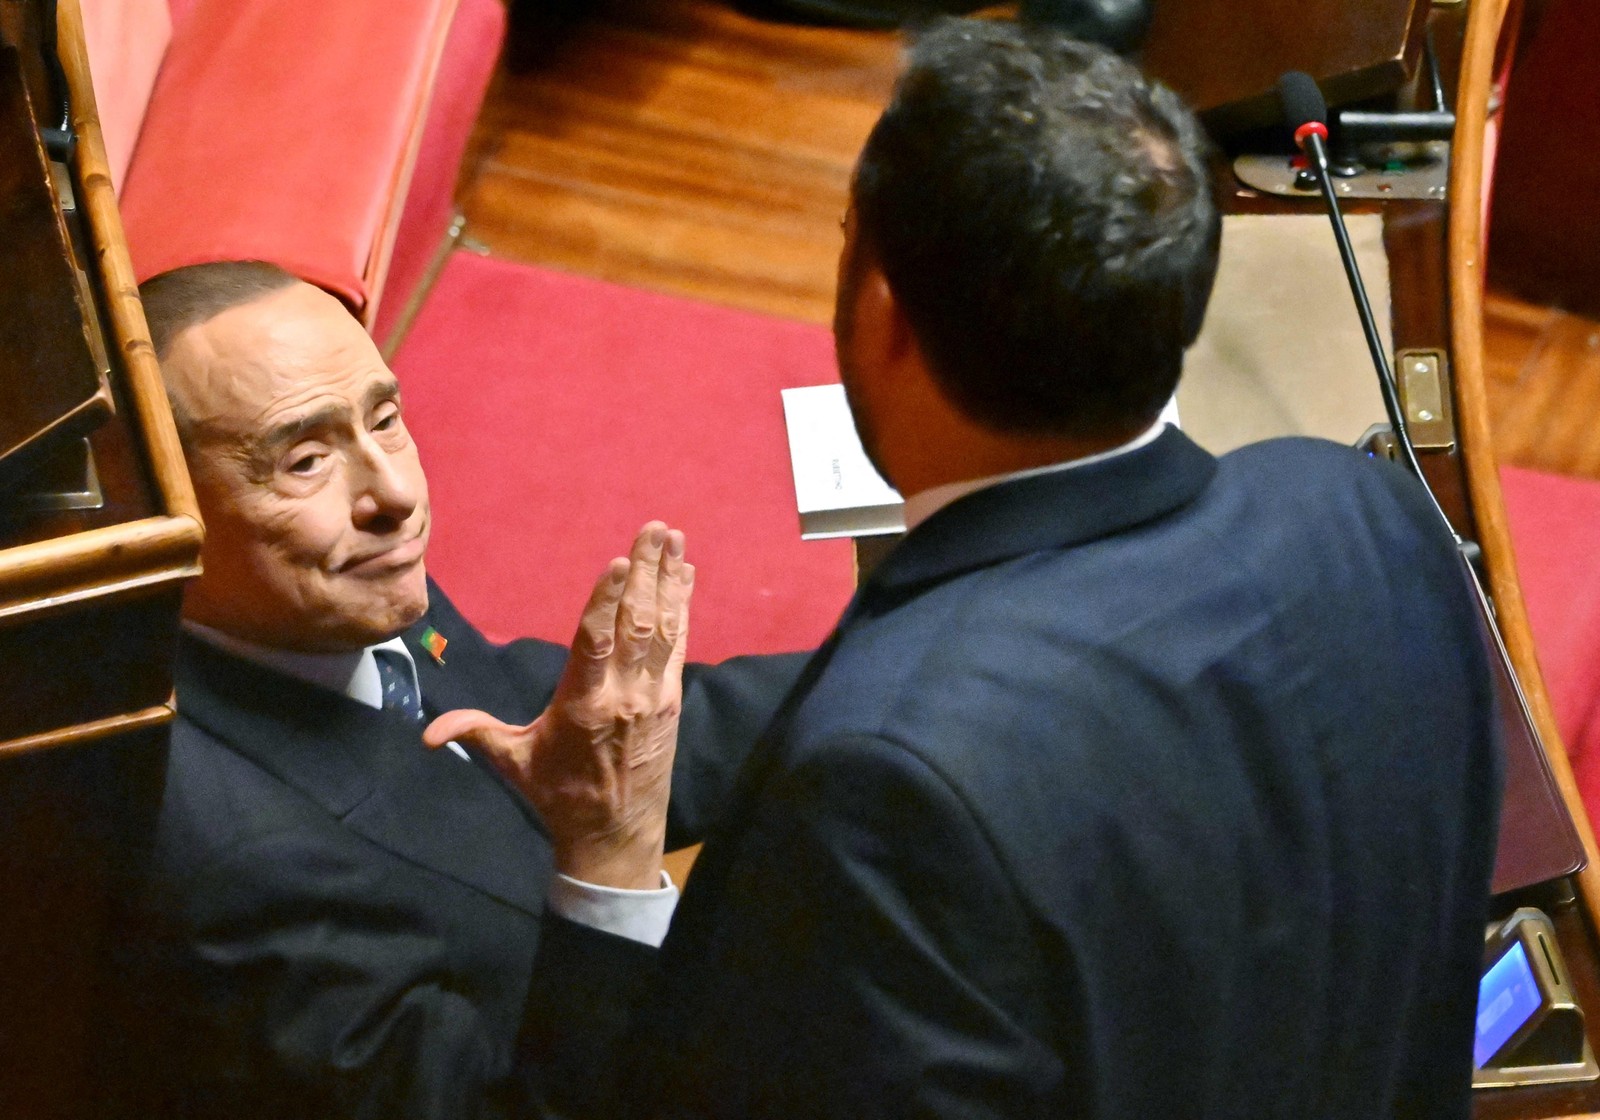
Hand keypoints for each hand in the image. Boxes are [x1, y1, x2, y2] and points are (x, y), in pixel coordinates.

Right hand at [424, 522, 692, 888]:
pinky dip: (682, 607)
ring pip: (663, 628)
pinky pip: (677, 644)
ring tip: (675, 538)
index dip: (607, 601)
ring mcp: (654, 696)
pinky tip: (685, 576)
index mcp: (583, 705)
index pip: (596, 643)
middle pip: (637, 624)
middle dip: (646, 572)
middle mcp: (625, 695)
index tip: (618, 561)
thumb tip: (427, 734)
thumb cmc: (559, 795)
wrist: (616, 834)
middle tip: (655, 527)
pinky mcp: (672, 700)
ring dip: (669, 580)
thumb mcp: (514, 763)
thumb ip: (476, 734)